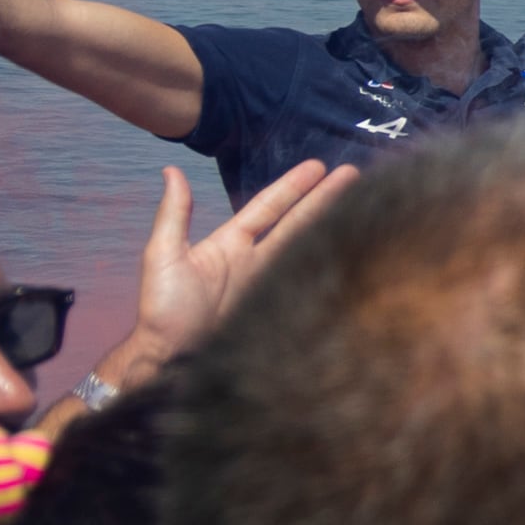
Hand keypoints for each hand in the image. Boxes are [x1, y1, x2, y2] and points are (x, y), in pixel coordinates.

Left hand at [134, 158, 353, 359]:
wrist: (171, 357)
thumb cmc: (163, 308)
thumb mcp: (164, 255)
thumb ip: (174, 215)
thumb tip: (172, 171)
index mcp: (231, 244)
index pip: (267, 208)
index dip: (293, 187)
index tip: (319, 166)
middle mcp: (255, 260)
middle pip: (297, 222)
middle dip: (324, 198)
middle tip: (354, 174)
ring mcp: (270, 285)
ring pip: (307, 248)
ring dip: (333, 226)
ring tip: (361, 207)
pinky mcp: (279, 309)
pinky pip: (308, 284)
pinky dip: (330, 268)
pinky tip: (354, 256)